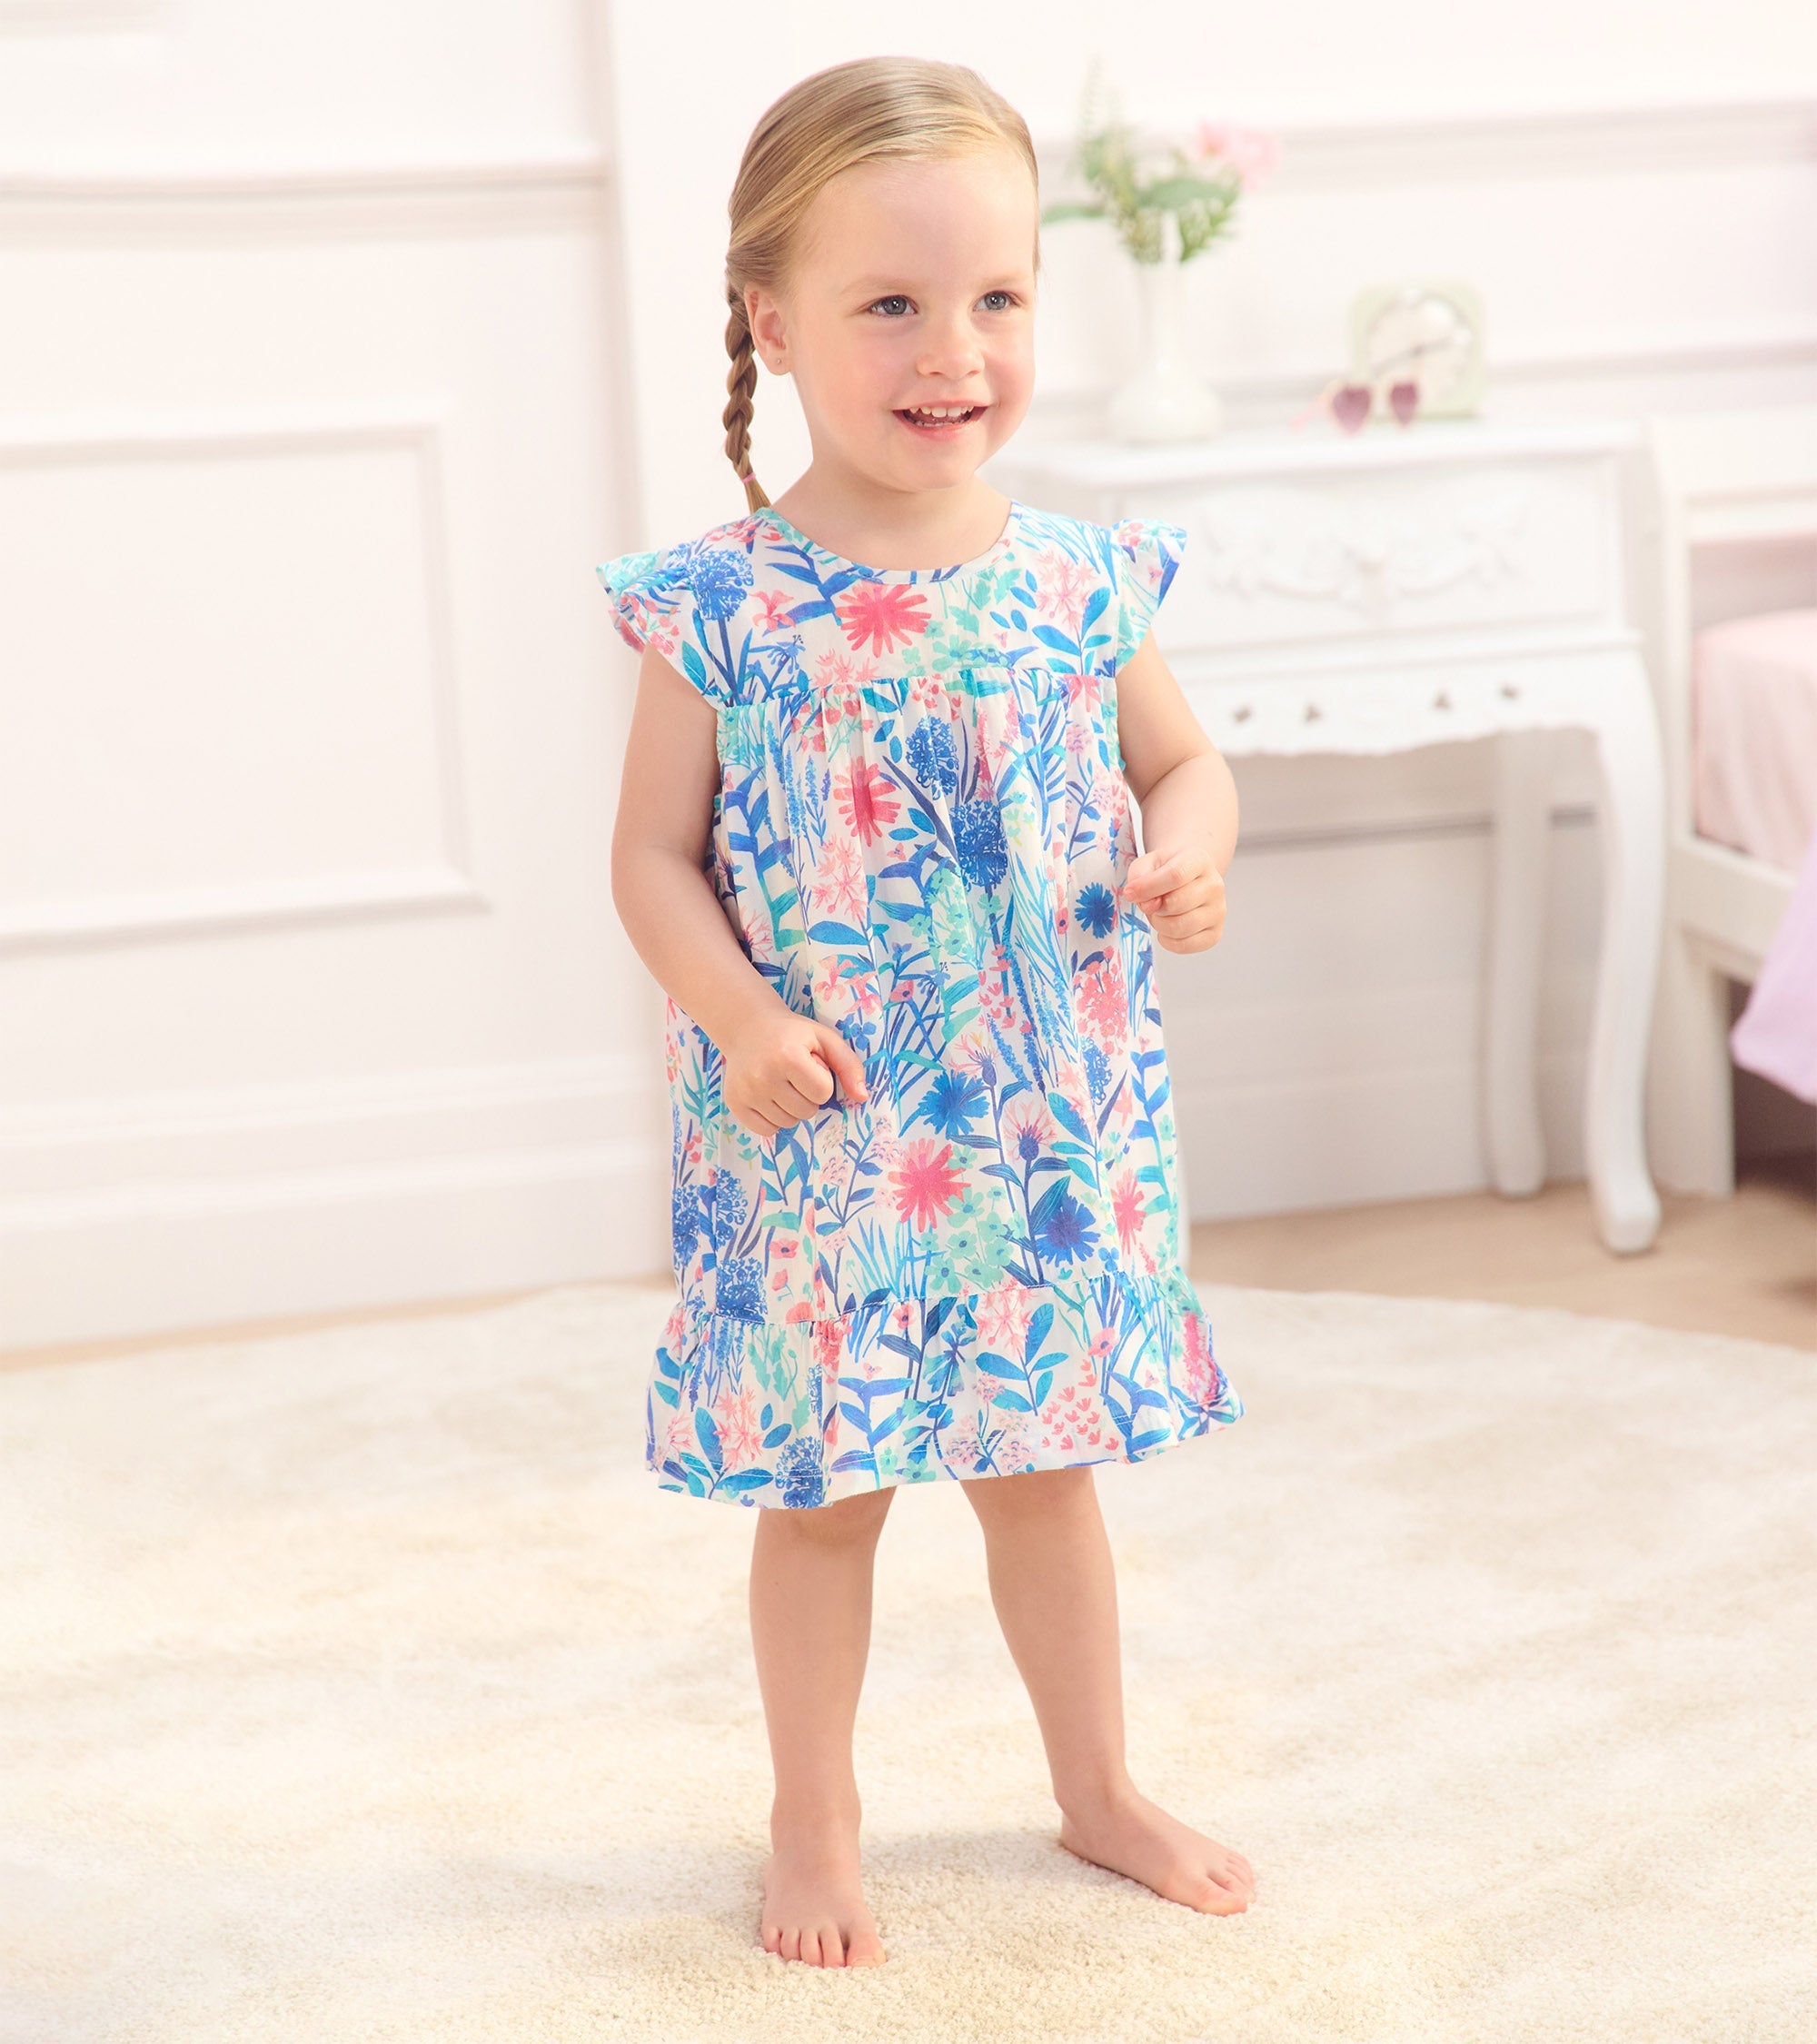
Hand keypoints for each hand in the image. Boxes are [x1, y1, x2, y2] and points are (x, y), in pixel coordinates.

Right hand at [723, 1009, 868, 1139]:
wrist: (748, 1028)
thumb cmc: (793, 1035)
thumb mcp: (825, 1039)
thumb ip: (848, 1065)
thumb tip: (862, 1097)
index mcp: (787, 1056)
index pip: (822, 1092)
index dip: (822, 1081)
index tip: (811, 1067)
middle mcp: (763, 1075)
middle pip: (806, 1111)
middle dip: (808, 1096)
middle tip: (795, 1076)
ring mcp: (746, 1091)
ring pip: (788, 1123)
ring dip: (791, 1108)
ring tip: (782, 1084)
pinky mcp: (735, 1104)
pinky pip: (766, 1130)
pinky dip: (773, 1119)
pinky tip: (769, 1097)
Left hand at [1121, 843, 1226, 953]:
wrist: (1187, 879)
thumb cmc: (1165, 870)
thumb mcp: (1148, 862)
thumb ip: (1140, 876)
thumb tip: (1146, 904)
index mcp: (1200, 861)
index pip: (1175, 875)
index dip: (1149, 887)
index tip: (1131, 893)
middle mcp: (1215, 885)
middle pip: (1177, 904)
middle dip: (1154, 908)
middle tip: (1151, 903)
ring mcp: (1218, 911)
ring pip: (1179, 927)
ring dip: (1159, 924)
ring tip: (1160, 914)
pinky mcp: (1215, 933)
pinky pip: (1185, 945)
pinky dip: (1168, 941)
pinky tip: (1167, 928)